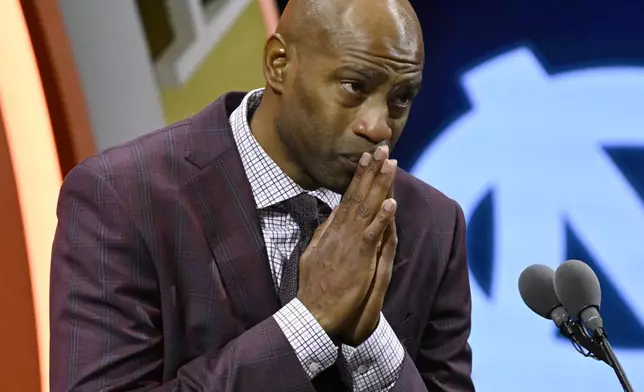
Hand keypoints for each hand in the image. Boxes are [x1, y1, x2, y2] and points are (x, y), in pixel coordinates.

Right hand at [297, 145, 396, 337]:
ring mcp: (350, 243)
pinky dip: (382, 218)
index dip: (359, 178)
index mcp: (332, 230)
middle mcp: (341, 231)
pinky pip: (373, 234)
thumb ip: (322, 236)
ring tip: (391, 164)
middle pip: (359, 195)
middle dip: (372, 171)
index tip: (367, 159)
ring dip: (380, 185)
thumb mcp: (313, 254)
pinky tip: (392, 203)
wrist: (312, 311)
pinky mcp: (359, 258)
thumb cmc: (314, 287)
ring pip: (367, 208)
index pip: (348, 198)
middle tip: (383, 149)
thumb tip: (329, 220)